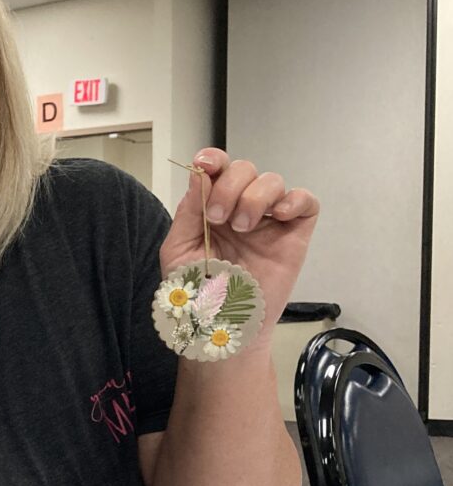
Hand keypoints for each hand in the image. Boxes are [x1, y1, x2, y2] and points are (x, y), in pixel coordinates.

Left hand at [158, 147, 319, 329]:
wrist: (223, 325)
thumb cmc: (197, 293)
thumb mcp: (179, 250)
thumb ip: (188, 212)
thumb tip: (200, 175)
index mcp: (210, 208)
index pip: (217, 170)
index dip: (213, 159)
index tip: (206, 165)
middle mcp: (240, 208)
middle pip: (245, 169)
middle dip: (230, 186)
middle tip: (218, 218)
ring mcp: (269, 221)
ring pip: (273, 180)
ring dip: (255, 197)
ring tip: (242, 228)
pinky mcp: (294, 235)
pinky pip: (306, 201)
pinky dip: (294, 200)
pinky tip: (277, 217)